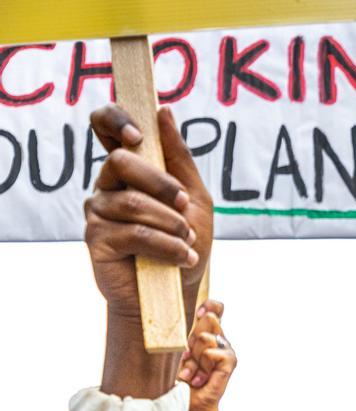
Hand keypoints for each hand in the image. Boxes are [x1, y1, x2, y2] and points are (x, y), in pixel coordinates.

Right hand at [85, 104, 212, 321]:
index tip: (138, 134)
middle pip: (120, 162)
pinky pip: (132, 232)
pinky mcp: (96, 239)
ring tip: (187, 241)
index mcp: (130, 169)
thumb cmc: (186, 242)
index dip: (115, 119)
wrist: (178, 290)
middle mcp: (108, 185)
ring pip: (131, 201)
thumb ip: (179, 158)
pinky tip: (181, 256)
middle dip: (161, 183)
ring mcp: (98, 211)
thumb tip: (163, 112)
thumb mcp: (195, 199)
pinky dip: (166, 245)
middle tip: (185, 205)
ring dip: (170, 222)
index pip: (106, 127)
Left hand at [180, 299, 236, 410]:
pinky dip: (201, 366)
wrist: (184, 404)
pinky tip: (198, 379)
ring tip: (190, 373)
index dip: (208, 306)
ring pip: (206, 337)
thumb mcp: (176, 350)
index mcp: (205, 332)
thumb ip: (183, 330)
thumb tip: (195, 314)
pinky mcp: (229, 362)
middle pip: (209, 319)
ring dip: (193, 358)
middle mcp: (218, 339)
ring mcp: (226, 350)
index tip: (197, 314)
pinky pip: (213, 352)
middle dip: (192, 339)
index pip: (215, 307)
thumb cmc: (176, 378)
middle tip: (187, 358)